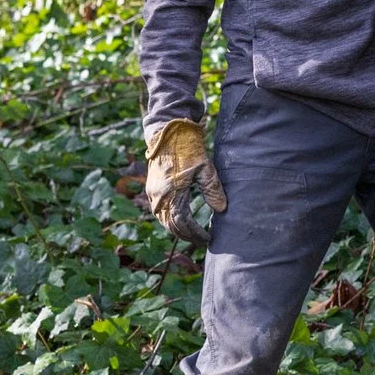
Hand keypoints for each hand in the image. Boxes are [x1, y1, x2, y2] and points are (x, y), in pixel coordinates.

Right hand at [144, 117, 224, 244]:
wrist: (167, 132)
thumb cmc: (188, 148)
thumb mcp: (205, 167)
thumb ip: (212, 189)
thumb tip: (222, 209)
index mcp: (171, 192)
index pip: (183, 222)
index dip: (195, 233)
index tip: (208, 238)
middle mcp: (158, 196)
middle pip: (172, 225)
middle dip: (187, 236)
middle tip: (202, 241)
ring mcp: (153, 193)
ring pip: (164, 220)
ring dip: (177, 230)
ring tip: (192, 235)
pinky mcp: (152, 189)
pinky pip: (159, 212)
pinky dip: (170, 220)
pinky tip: (180, 222)